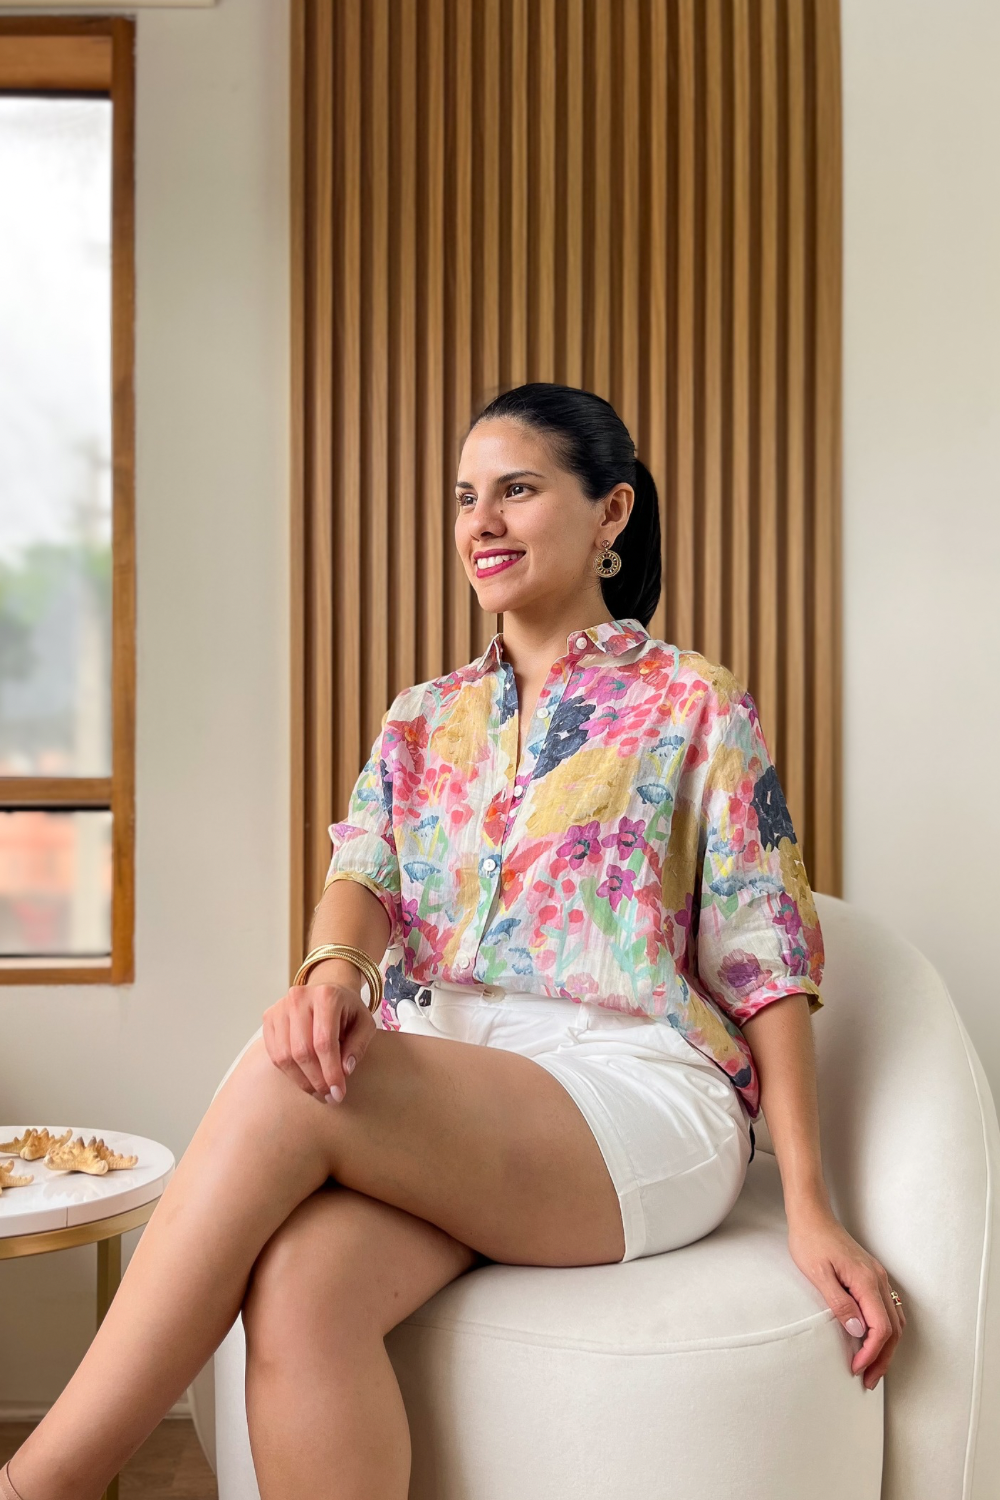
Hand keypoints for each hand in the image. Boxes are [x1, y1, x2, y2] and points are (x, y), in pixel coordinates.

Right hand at [262, 982, 375, 1103]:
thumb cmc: (347, 1010)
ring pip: (285, 1056)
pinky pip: (274, 1054)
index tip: (338, 1092)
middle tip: (329, 1096)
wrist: (328, 992)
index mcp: (326, 996)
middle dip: (316, 1080)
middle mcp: (299, 998)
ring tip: (318, 1091)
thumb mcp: (364, 1024)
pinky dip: (289, 1072)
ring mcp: (280, 1007)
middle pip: (302, 1051)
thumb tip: (345, 1070)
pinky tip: (304, 1078)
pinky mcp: (269, 1018)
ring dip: (302, 1080)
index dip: (330, 1071)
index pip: (324, 1041)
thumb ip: (357, 1046)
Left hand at [786, 1207, 905, 1389]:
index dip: (871, 1352)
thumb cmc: (810, 1242)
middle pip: (894, 1329)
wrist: (812, 1216)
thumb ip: (839, 1303)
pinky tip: (876, 1341)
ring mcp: (878, 1277)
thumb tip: (858, 1331)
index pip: (880, 1327)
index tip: (856, 1368)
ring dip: (887, 1347)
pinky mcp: (872, 1276)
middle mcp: (878, 1279)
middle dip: (883, 1358)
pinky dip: (887, 1331)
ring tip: (873, 1368)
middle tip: (868, 1380)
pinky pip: (889, 1309)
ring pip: (895, 1320)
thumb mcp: (818, 1274)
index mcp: (866, 1281)